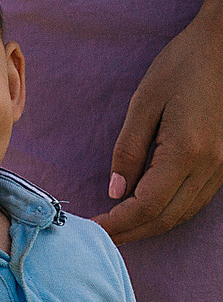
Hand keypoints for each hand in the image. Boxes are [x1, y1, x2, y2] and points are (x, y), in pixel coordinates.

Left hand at [106, 15, 222, 245]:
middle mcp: (211, 165)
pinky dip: (171, 210)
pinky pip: (197, 198)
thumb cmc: (184, 65)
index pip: (147, 206)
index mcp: (186, 151)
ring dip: (151, 225)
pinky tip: (148, 208)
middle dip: (132, 232)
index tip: (91, 227)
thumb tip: (115, 191)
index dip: (119, 223)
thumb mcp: (145, 102)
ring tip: (119, 227)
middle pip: (168, 217)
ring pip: (185, 212)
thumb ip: (128, 149)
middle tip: (99, 236)